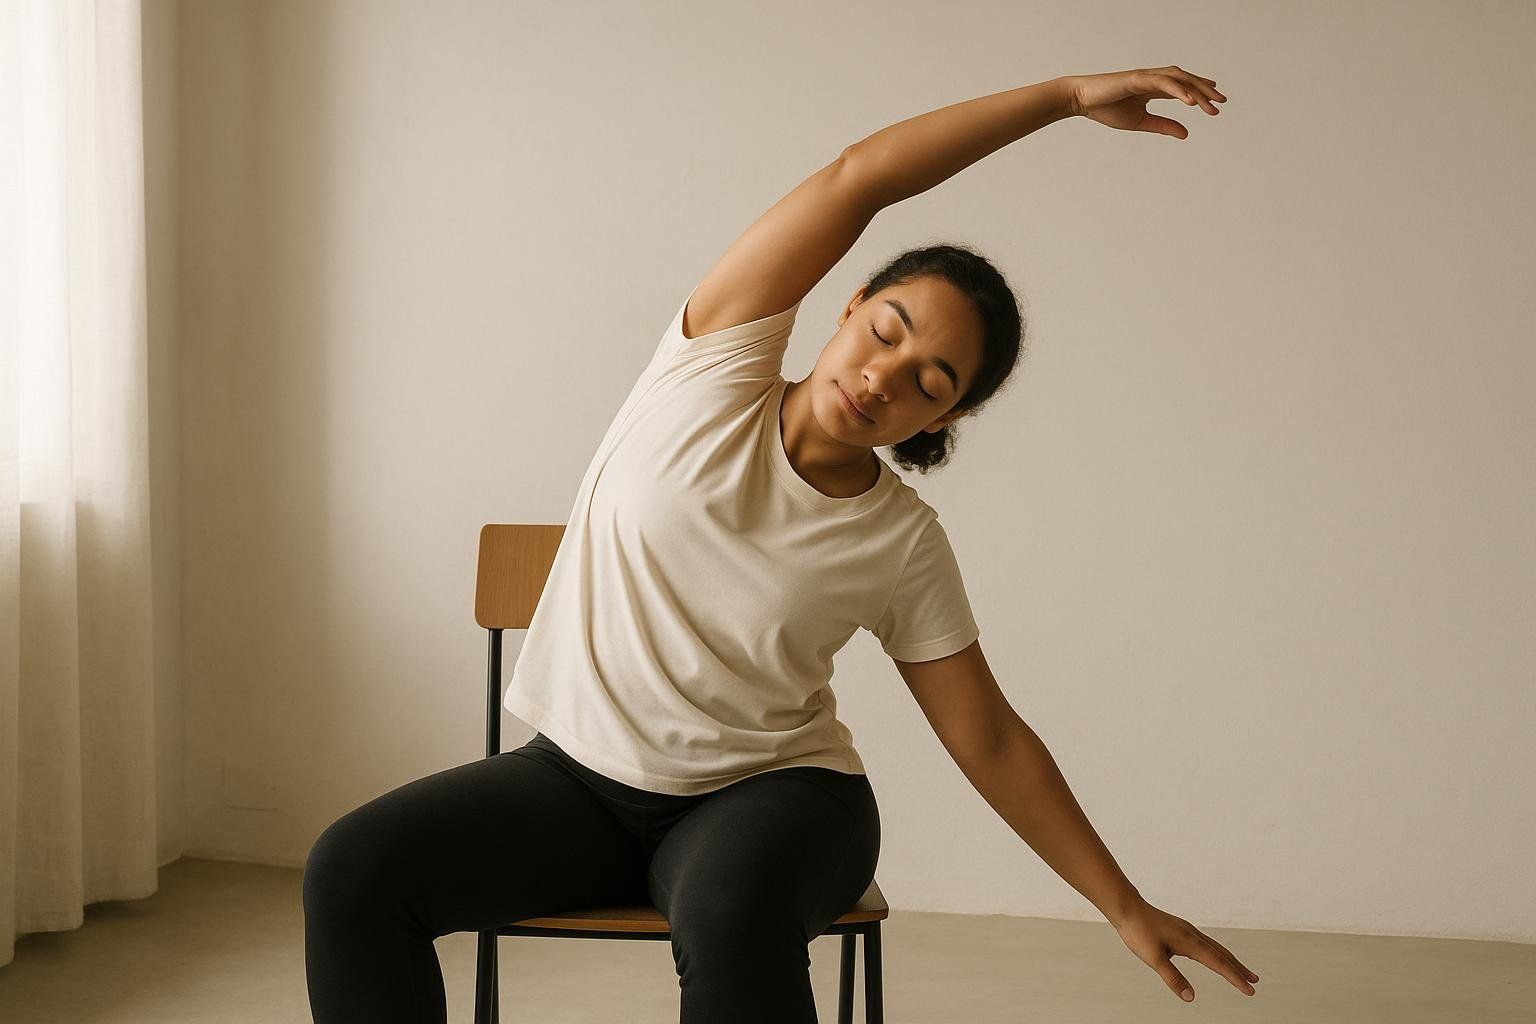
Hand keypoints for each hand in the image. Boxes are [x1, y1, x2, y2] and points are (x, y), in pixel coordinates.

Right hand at [1063, 66, 1226, 138]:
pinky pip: (1163, 83)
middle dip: (1204, 91)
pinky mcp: (1138, 78)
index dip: (1199, 93)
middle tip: (1221, 103)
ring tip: (1211, 102)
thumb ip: (1163, 126)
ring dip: (1196, 90)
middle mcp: (1153, 79)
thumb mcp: (1140, 122)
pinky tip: (1190, 102)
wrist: (1082, 101)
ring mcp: (1146, 76)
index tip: (1214, 104)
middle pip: (1185, 81)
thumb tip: (1186, 133)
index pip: (1182, 88)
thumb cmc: (1106, 109)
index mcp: (1152, 88)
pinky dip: (1178, 90)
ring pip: (1178, 79)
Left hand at [1111, 899, 1259, 1002]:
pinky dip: (1216, 952)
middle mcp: (1193, 935)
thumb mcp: (1154, 959)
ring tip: (1241, 970)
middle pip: (1222, 954)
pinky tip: (1212, 956)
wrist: (1127, 908)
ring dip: (1229, 960)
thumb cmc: (1138, 932)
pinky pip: (1205, 943)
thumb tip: (1190, 997)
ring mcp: (1187, 931)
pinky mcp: (1180, 929)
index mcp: (1190, 942)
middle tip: (1255, 981)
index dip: (1235, 978)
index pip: (1218, 964)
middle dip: (1239, 969)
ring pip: (1215, 947)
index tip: (1250, 990)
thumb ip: (1173, 978)